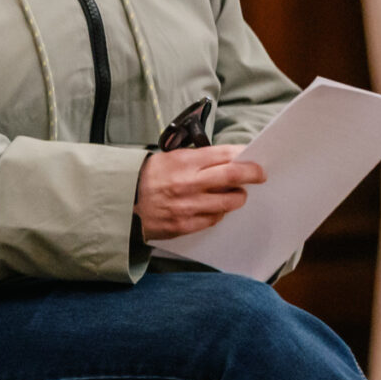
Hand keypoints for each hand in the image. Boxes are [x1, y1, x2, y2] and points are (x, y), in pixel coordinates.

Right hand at [135, 144, 266, 240]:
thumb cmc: (144, 178)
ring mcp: (188, 206)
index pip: (224, 154)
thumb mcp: (167, 158)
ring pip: (230, 202)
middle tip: (259, 174)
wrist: (120, 203)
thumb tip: (226, 158)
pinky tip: (212, 207)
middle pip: (234, 176)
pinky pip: (215, 219)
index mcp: (182, 162)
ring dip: (236, 196)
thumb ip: (196, 158)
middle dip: (253, 174)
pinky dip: (218, 212)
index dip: (243, 155)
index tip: (251, 157)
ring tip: (232, 193)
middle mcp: (188, 183)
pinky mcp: (186, 225)